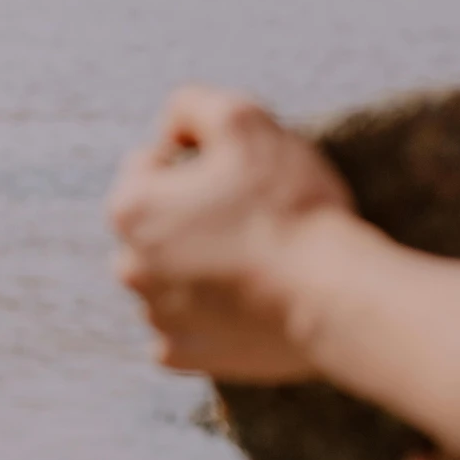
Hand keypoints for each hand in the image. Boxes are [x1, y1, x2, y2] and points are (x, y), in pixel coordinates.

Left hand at [107, 86, 353, 379]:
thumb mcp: (243, 120)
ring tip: (253, 259)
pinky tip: (246, 300)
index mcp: (130, 209)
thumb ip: (194, 105)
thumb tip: (172, 128)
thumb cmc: (288, 204)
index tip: (238, 174)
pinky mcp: (184, 354)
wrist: (331, 293)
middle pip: (156, 224)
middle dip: (190, 215)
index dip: (195, 160)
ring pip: (170, 275)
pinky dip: (210, 314)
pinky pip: (187, 325)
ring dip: (198, 264)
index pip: (148, 165)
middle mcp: (128, 266)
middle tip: (249, 216)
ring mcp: (155, 315)